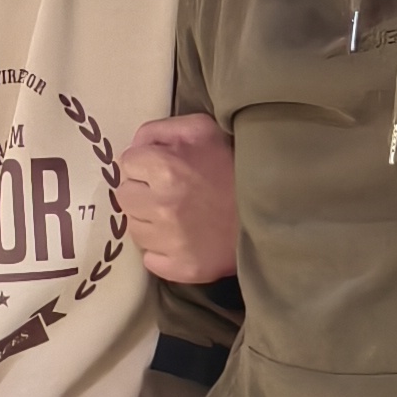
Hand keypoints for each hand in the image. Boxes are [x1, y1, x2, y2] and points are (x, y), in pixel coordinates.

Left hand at [118, 113, 237, 284]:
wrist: (272, 210)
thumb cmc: (235, 164)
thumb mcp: (202, 129)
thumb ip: (161, 130)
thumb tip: (134, 146)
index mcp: (166, 168)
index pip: (127, 163)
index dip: (145, 163)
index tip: (164, 168)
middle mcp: (163, 207)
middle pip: (124, 197)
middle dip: (142, 192)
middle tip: (169, 192)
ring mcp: (171, 242)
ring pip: (134, 229)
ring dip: (150, 221)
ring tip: (178, 215)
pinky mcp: (181, 267)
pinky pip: (150, 259)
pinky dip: (161, 251)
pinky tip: (181, 239)